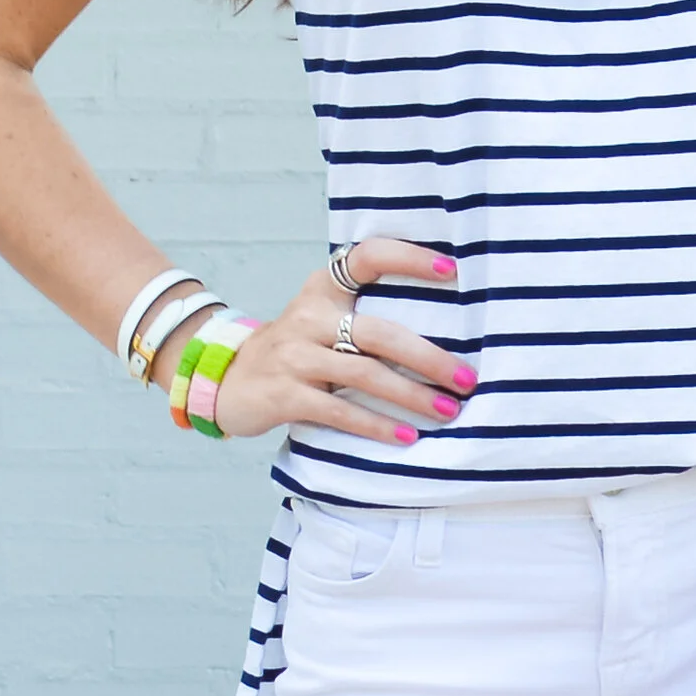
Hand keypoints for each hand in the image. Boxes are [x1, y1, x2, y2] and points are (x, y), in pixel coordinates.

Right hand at [200, 239, 474, 447]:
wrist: (227, 380)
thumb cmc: (297, 350)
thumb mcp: (322, 318)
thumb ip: (365, 313)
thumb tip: (447, 329)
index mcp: (324, 289)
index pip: (367, 258)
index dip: (409, 259)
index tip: (452, 271)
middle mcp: (309, 316)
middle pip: (379, 332)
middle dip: (429, 358)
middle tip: (467, 379)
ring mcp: (294, 356)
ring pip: (364, 374)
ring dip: (412, 396)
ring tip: (448, 411)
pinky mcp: (284, 394)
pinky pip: (339, 411)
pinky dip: (377, 425)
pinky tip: (407, 437)